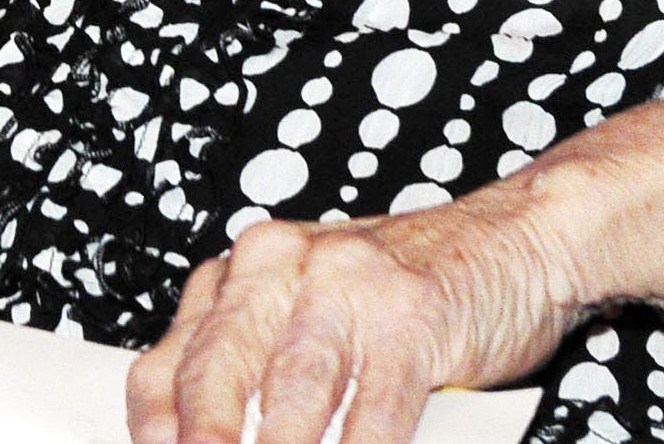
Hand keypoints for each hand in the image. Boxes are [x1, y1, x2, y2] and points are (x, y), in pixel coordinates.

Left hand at [126, 200, 582, 443]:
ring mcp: (346, 286)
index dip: (154, 431)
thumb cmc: (398, 289)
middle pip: (217, 372)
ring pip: (292, 391)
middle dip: (204, 441)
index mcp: (243, 271)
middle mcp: (281, 267)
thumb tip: (192, 437)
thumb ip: (250, 365)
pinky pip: (376, 409)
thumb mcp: (304, 310)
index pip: (169, 362)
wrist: (509, 239)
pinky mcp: (411, 315)